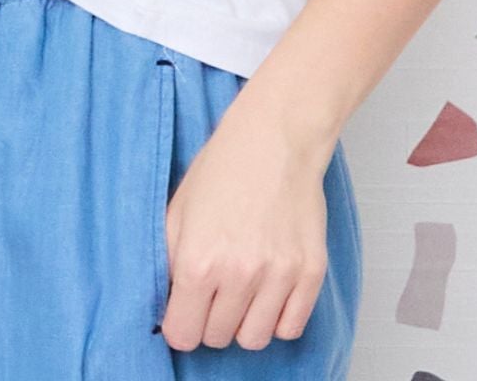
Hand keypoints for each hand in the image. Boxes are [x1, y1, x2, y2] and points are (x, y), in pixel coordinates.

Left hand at [157, 96, 335, 352]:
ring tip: (243, 290)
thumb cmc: (224, 166)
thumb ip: (168, 263)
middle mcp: (239, 274)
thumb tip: (165, 304)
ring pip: (254, 339)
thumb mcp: (178, 210)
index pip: (182, 334)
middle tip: (215, 289)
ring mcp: (279, 275)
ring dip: (244, 321)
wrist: (275, 136)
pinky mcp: (311, 272)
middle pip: (217, 338)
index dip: (180, 322)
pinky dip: (278, 317)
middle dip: (211, 318)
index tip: (186, 308)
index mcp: (198, 261)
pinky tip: (269, 290)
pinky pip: (291, 327)